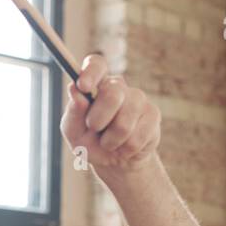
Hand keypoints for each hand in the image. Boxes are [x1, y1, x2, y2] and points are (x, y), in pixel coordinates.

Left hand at [61, 54, 160, 172]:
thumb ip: (73, 112)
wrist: (113, 161)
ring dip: (111, 141)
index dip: (91, 72)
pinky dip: (125, 149)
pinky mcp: (153, 114)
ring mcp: (138, 99)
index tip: (83, 86)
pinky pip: (136, 138)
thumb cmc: (90, 142)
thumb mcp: (73, 131)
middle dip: (98, 119)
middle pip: (113, 94)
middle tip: (93, 128)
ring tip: (109, 143)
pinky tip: (125, 146)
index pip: (96, 64)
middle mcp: (118, 87)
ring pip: (124, 123)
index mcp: (96, 84)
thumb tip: (74, 90)